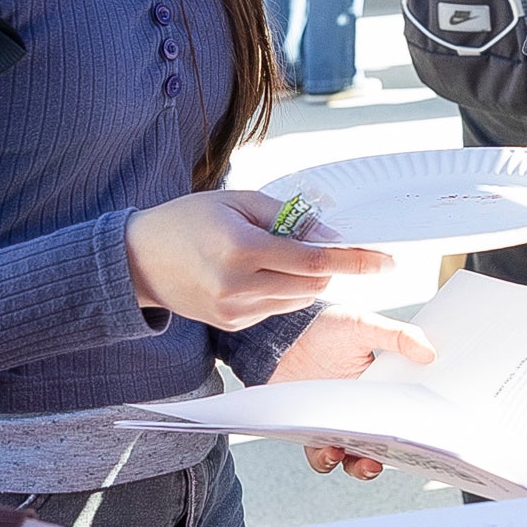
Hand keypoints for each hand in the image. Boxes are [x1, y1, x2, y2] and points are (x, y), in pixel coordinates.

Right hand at [125, 191, 391, 329]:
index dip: (356, 260)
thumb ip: (287, 216)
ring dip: (307, 278)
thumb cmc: (189, 219)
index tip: (387, 261)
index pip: (314, 258)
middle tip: (328, 245)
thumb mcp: (237, 201)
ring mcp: (235, 310)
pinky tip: (260, 272)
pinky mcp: (232, 325)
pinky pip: (278, 308)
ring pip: (300, 298)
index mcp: (241, 248)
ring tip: (278, 254)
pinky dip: (284, 290)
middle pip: (314, 282)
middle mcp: (239, 284)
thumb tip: (331, 235)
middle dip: (329, 265)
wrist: (138, 260)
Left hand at [271, 306, 434, 484]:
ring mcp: (336, 425)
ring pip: (354, 458)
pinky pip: (321, 456)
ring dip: (362, 466)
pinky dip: (328, 459)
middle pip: (385, 444)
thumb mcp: (364, 325)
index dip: (417, 430)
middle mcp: (360, 412)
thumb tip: (429, 352)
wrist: (281, 335)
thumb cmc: (325, 328)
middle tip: (400, 453)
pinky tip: (332, 449)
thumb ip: (397, 336)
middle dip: (394, 456)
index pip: (405, 416)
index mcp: (382, 390)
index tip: (428, 435)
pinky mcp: (311, 432)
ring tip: (366, 461)